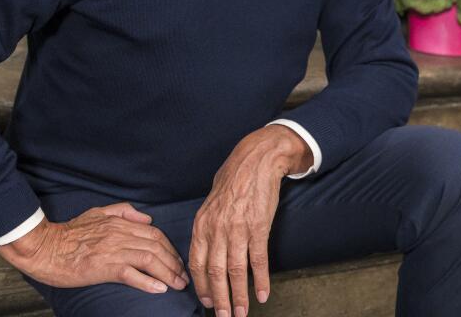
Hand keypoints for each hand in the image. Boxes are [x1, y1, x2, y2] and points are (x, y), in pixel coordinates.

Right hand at [0, 202, 188, 294]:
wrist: (46, 248)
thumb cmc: (69, 233)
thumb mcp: (97, 213)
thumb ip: (123, 211)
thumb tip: (147, 217)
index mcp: (120, 222)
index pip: (154, 233)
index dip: (169, 247)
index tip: (176, 260)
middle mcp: (120, 235)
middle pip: (157, 246)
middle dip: (174, 262)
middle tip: (183, 276)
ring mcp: (113, 251)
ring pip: (149, 259)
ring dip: (167, 274)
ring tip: (177, 285)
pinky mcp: (104, 268)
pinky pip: (132, 275)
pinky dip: (148, 282)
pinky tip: (159, 290)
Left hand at [189, 125, 310, 316]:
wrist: (256, 159)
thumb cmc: (233, 180)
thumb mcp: (210, 203)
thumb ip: (207, 227)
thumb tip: (206, 251)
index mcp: (202, 224)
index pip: (196, 263)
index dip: (201, 286)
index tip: (205, 302)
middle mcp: (216, 229)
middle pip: (215, 273)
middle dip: (218, 299)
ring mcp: (237, 229)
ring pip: (236, 271)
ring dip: (239, 296)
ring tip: (241, 313)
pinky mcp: (258, 227)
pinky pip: (259, 260)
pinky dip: (261, 280)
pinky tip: (264, 294)